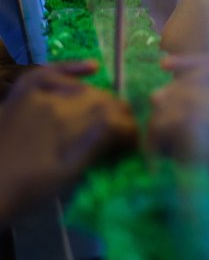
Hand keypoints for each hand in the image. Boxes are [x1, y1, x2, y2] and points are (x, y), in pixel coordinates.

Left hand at [0, 62, 135, 222]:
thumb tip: (125, 131)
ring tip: (110, 115)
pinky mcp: (21, 95)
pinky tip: (92, 68)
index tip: (135, 145)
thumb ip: (96, 146)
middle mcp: (54, 102)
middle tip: (126, 134)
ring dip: (101, 100)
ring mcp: (36, 96)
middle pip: (101, 100)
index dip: (129, 129)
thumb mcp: (67, 175)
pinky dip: (70, 68)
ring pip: (81, 89)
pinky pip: (49, 72)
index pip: (113, 118)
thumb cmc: (25, 191)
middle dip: (119, 115)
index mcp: (68, 124)